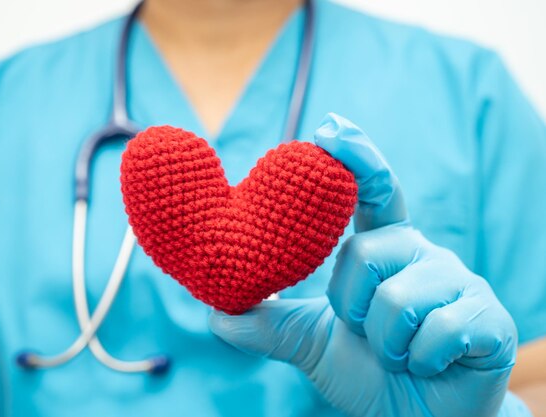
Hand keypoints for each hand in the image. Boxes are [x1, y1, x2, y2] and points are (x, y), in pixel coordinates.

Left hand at [209, 114, 526, 416]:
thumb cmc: (370, 371)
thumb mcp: (311, 343)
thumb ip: (270, 324)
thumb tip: (218, 313)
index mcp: (384, 249)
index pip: (374, 192)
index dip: (356, 158)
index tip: (330, 128)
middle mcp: (422, 253)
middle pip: (366, 253)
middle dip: (352, 306)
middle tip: (366, 331)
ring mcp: (458, 282)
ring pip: (398, 299)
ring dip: (384, 342)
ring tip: (398, 353)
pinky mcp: (488, 317)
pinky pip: (436, 331)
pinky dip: (418, 360)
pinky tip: (429, 364)